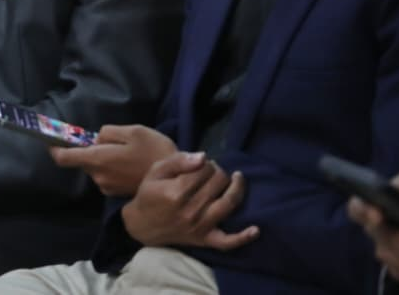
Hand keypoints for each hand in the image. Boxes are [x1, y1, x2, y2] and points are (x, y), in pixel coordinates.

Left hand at [50, 124, 176, 196]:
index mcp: (99, 159)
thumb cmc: (154, 151)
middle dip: (91, 149)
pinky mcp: (116, 193)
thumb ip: (109, 132)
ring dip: (104, 159)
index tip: (50, 140)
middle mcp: (98, 176)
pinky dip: (112, 167)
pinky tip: (131, 163)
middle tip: (115, 140)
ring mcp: (107, 186)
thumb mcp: (133, 131)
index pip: (65, 158)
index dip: (55, 148)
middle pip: (83, 160)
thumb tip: (96, 139)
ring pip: (96, 167)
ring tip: (129, 152)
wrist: (175, 179)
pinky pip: (106, 175)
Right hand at [121, 151, 258, 250]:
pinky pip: (228, 242)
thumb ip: (178, 161)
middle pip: (218, 183)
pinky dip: (243, 237)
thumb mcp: (156, 172)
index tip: (201, 164)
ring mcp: (200, 227)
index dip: (206, 163)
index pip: (204, 170)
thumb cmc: (148, 195)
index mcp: (176, 192)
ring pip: (228, 204)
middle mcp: (190, 211)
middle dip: (218, 171)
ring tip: (236, 178)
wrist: (142, 225)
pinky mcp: (205, 240)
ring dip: (235, 188)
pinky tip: (256, 229)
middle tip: (212, 171)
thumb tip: (203, 157)